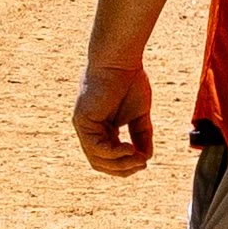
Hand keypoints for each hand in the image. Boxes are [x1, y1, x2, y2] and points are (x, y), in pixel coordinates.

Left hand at [74, 60, 152, 174]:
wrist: (120, 59)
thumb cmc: (130, 80)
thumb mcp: (139, 116)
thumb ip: (141, 136)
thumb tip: (145, 158)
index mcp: (102, 129)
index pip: (108, 158)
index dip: (125, 166)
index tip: (144, 163)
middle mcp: (90, 130)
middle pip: (100, 163)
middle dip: (122, 169)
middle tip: (142, 165)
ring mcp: (84, 126)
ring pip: (96, 159)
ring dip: (119, 164)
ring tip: (138, 158)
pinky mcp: (82, 121)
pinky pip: (95, 147)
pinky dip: (113, 153)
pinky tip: (129, 149)